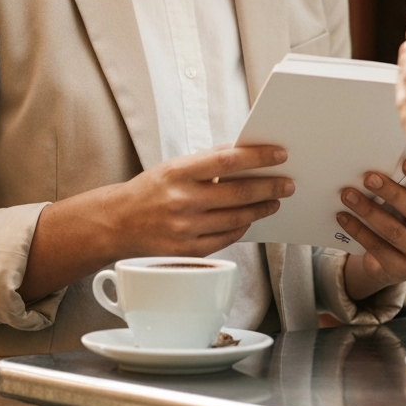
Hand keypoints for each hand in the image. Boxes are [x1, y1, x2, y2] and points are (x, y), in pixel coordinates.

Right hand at [18, 144, 291, 302]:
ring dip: (261, 208)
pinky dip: (242, 226)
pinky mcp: (187, 250)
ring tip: (275, 200)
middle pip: (238, 193)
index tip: (279, 154)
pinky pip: (226, 238)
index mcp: (178, 172)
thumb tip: (248, 154)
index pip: (227, 161)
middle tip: (288, 183)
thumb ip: (208, 162)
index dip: (257, 157)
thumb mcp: (175, 166)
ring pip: (236, 218)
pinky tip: (251, 218)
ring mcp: (185, 228)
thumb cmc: (151, 189)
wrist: (117, 223)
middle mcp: (182, 201)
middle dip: (269, 187)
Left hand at [339, 158, 405, 300]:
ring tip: (348, 195)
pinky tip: (344, 217)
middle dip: (390, 193)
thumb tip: (389, 158)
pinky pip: (378, 248)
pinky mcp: (404, 269)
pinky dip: (358, 230)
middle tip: (368, 178)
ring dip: (368, 210)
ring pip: (393, 231)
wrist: (399, 259)